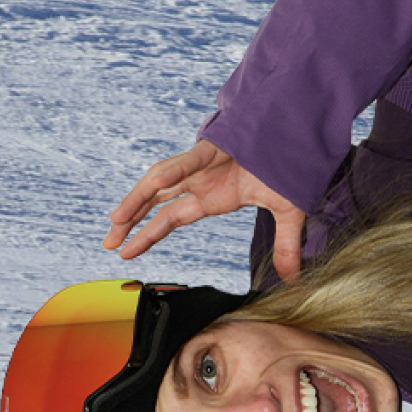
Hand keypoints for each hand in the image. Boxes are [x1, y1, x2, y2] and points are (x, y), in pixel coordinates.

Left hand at [103, 140, 307, 282]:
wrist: (303, 132)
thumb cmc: (290, 165)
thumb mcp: (287, 214)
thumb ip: (285, 247)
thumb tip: (293, 280)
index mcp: (212, 196)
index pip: (169, 219)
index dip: (146, 235)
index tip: (124, 254)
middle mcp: (201, 180)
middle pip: (155, 200)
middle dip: (130, 219)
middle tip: (108, 242)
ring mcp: (205, 162)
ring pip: (162, 179)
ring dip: (138, 197)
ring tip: (117, 219)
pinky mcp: (217, 146)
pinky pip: (191, 159)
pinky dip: (174, 170)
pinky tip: (155, 183)